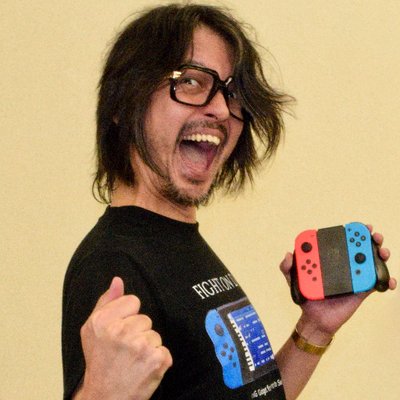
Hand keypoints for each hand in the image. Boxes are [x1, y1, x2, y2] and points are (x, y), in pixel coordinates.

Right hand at [74, 277, 172, 399]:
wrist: (104, 397)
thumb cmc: (99, 361)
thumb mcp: (93, 329)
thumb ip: (107, 301)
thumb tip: (118, 280)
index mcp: (104, 321)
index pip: (133, 301)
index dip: (127, 316)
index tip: (119, 332)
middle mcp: (121, 332)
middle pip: (145, 319)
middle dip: (138, 333)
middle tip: (125, 350)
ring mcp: (141, 346)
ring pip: (155, 335)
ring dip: (148, 347)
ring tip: (133, 360)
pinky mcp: (157, 360)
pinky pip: (164, 350)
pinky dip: (157, 360)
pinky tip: (143, 368)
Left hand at [280, 226, 396, 341]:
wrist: (315, 319)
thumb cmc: (306, 296)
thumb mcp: (292, 279)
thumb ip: (287, 267)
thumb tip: (288, 254)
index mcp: (328, 258)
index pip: (340, 241)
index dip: (351, 231)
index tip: (357, 227)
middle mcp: (343, 265)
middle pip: (359, 248)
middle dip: (370, 239)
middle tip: (373, 236)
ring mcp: (354, 276)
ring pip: (371, 261)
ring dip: (380, 254)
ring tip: (382, 253)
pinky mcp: (362, 290)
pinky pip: (376, 283)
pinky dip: (386, 280)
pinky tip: (388, 281)